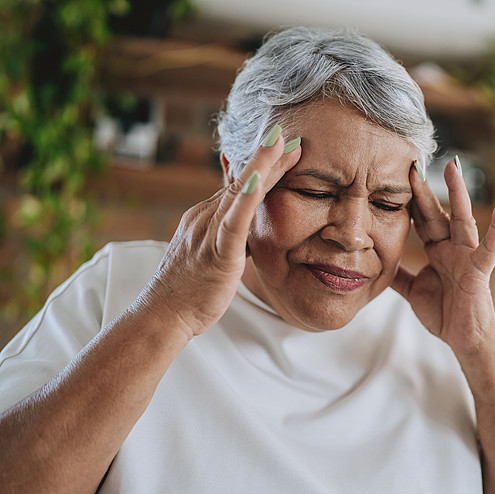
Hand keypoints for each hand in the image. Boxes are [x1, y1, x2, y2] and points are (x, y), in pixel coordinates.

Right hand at [139, 131, 300, 337]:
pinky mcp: (217, 254)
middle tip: (292, 136)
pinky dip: (248, 201)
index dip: (262, 165)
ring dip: (262, 166)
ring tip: (282, 143)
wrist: (161, 315)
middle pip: (242, 182)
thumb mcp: (211, 254)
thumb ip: (228, 235)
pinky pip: (234, 224)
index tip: (284, 146)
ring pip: (239, 193)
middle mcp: (205, 218)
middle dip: (268, 158)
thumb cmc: (188, 290)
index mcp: (206, 218)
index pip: (239, 185)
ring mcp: (209, 233)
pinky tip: (261, 182)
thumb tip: (247, 223)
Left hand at [391, 159, 494, 356]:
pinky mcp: (480, 270)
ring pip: (462, 219)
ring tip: (455, 165)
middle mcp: (453, 247)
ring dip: (459, 193)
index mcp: (437, 250)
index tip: (395, 174)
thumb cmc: (445, 313)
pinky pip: (490, 247)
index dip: (409, 199)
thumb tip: (375, 263)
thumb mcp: (413, 291)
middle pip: (437, 213)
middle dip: (426, 188)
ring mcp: (468, 256)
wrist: (464, 340)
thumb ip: (398, 274)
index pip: (420, 219)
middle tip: (414, 161)